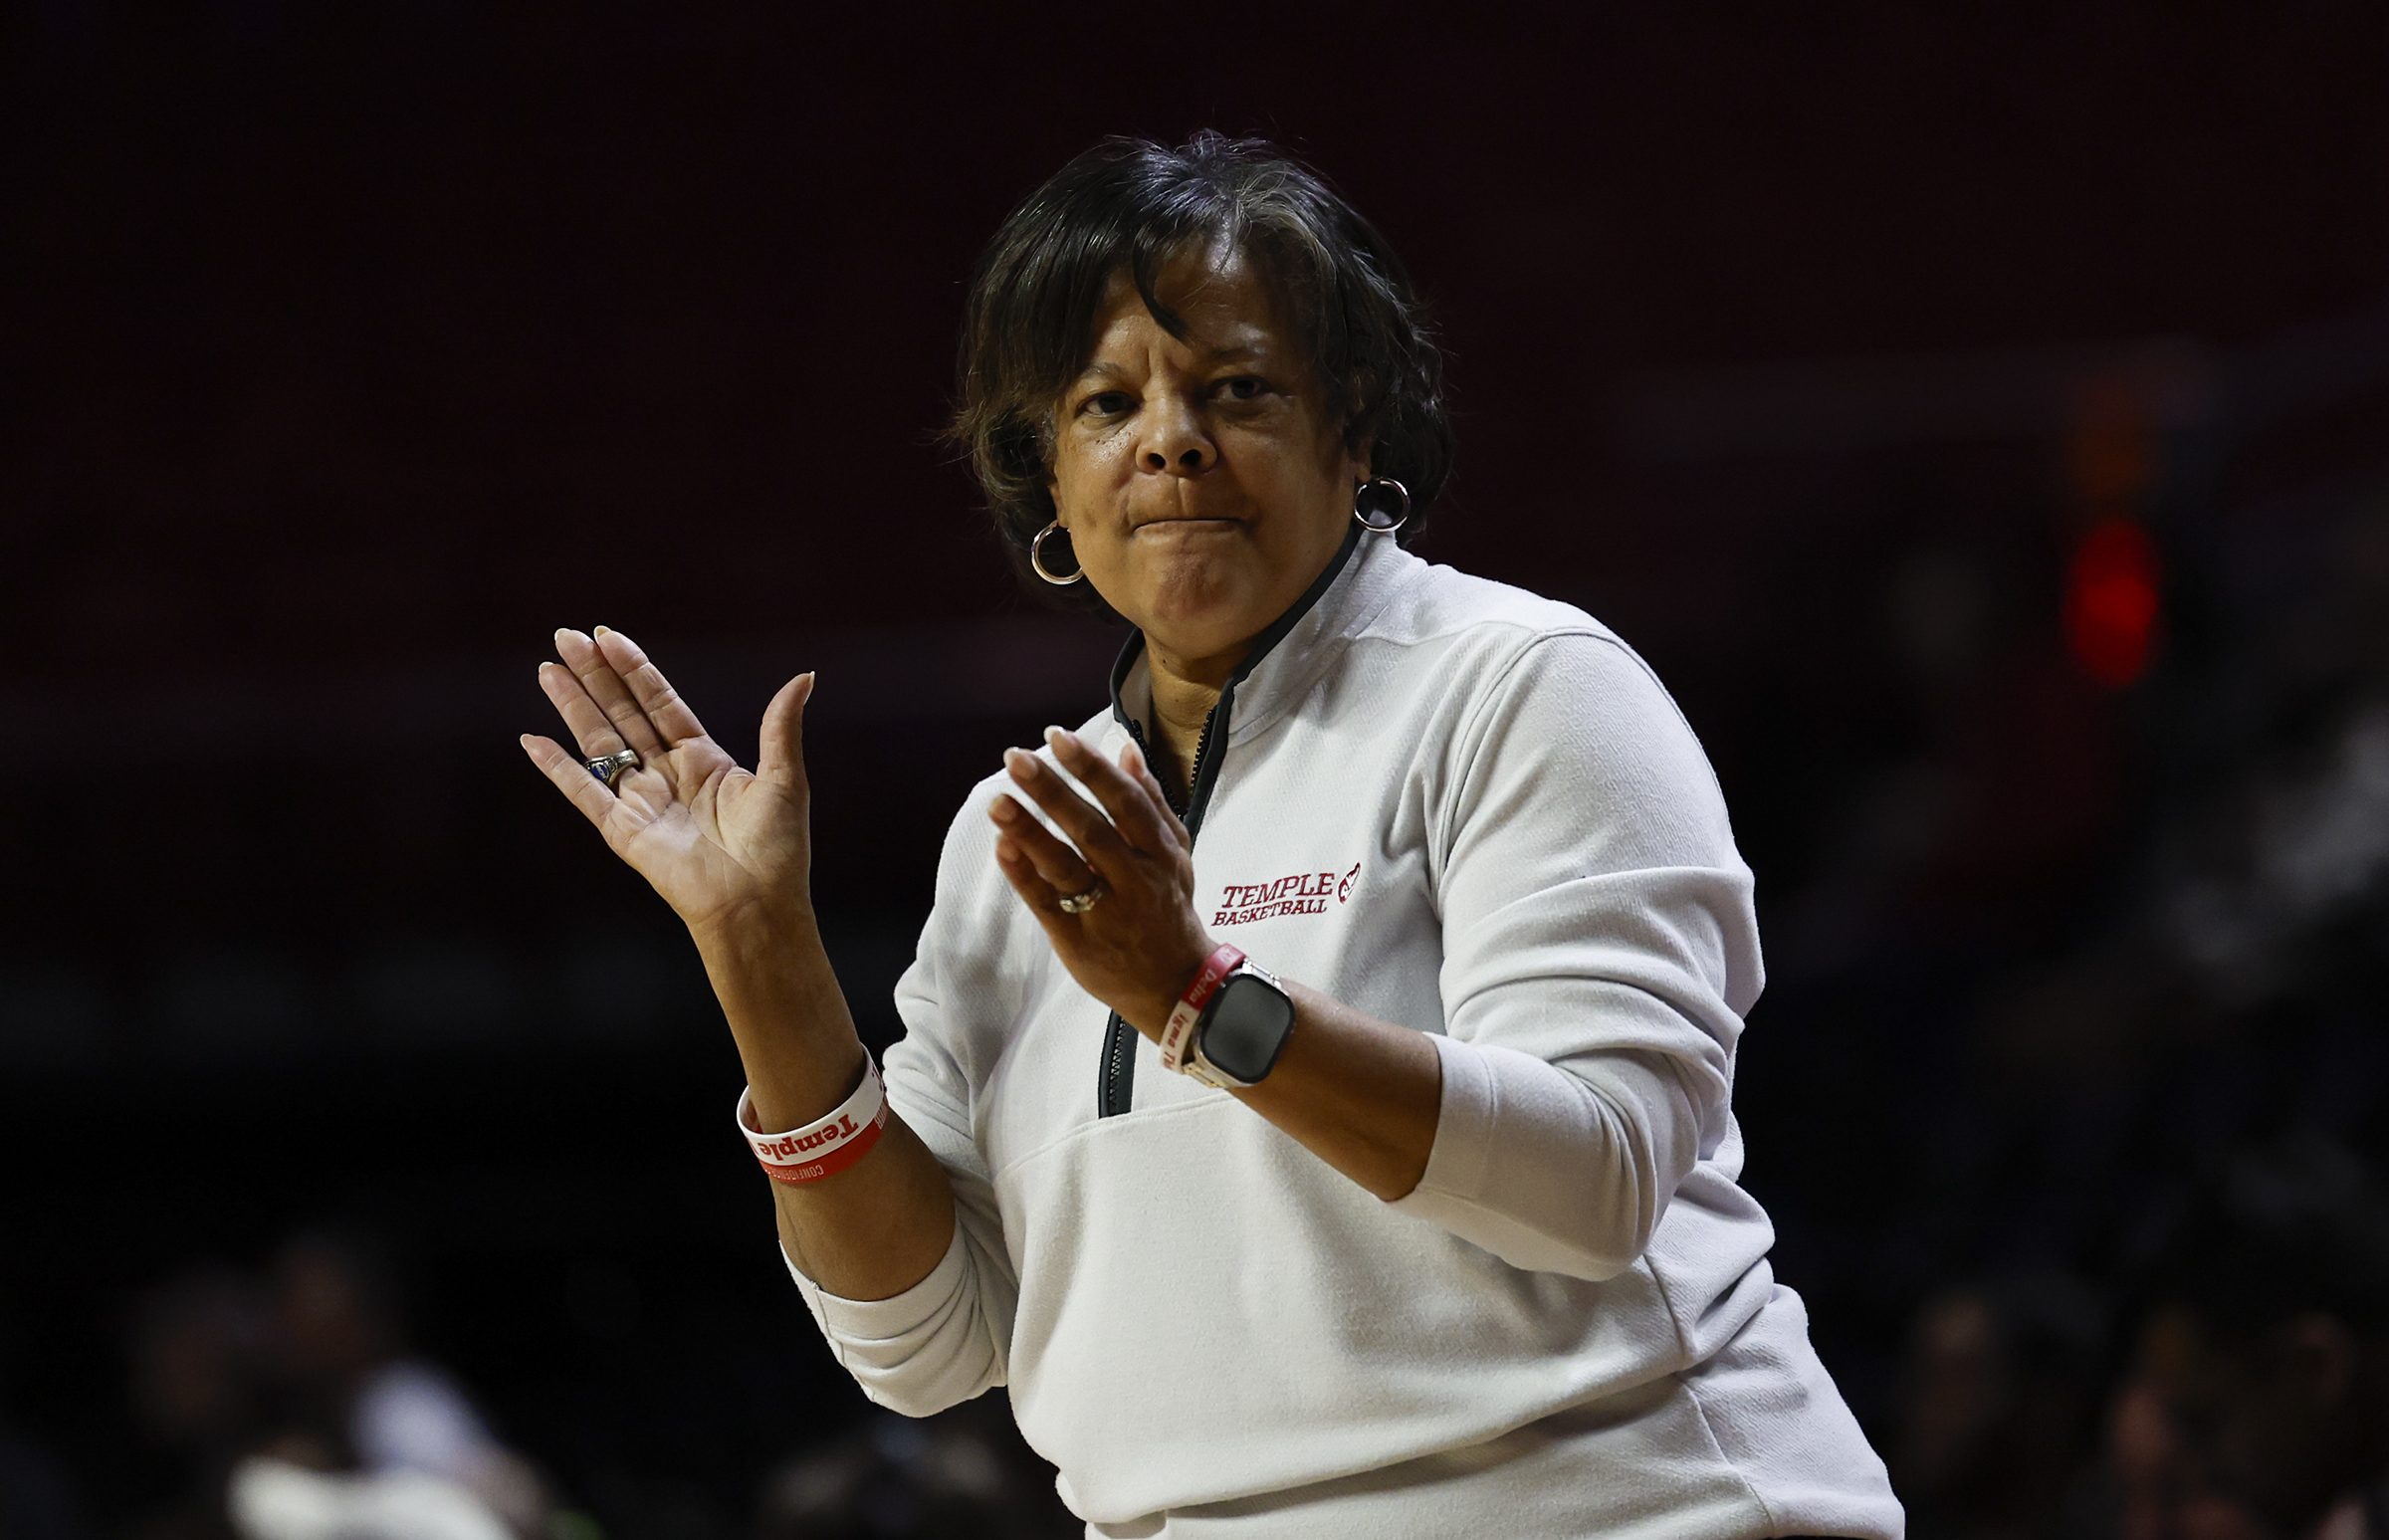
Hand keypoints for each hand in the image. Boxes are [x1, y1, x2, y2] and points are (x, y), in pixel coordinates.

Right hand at [521, 627, 816, 938]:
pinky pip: (584, 793)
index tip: (608, 635)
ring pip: (599, 742)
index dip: (634, 669)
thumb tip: (806, 676)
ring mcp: (641, 801)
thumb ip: (781, 726)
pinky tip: (533, 741)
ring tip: (547, 669)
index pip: (660, 702)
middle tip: (566, 636)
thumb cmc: (777, 849)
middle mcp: (667, 775)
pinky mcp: (622, 831)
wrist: (756, 905)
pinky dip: (558, 769)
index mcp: (703, 760)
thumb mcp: (785, 778)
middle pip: (623, 714)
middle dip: (595, 675)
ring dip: (573, 706)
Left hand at [990, 728, 1215, 1035]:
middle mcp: (1135, 879)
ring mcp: (1106, 912)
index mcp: (1160, 853)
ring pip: (1067, 866)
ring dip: (1031, 831)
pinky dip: (1024, 874)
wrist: (1177, 986)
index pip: (1126, 802)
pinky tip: (1002, 846)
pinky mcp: (1077, 940)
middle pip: (1092, 830)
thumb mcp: (1176, 854)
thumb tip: (1126, 750)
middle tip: (1016, 758)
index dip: (1092, 769)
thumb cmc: (1170, 908)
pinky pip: (1047, 903)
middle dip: (1053, 791)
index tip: (1059, 736)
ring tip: (998, 800)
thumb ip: (1152, 802)